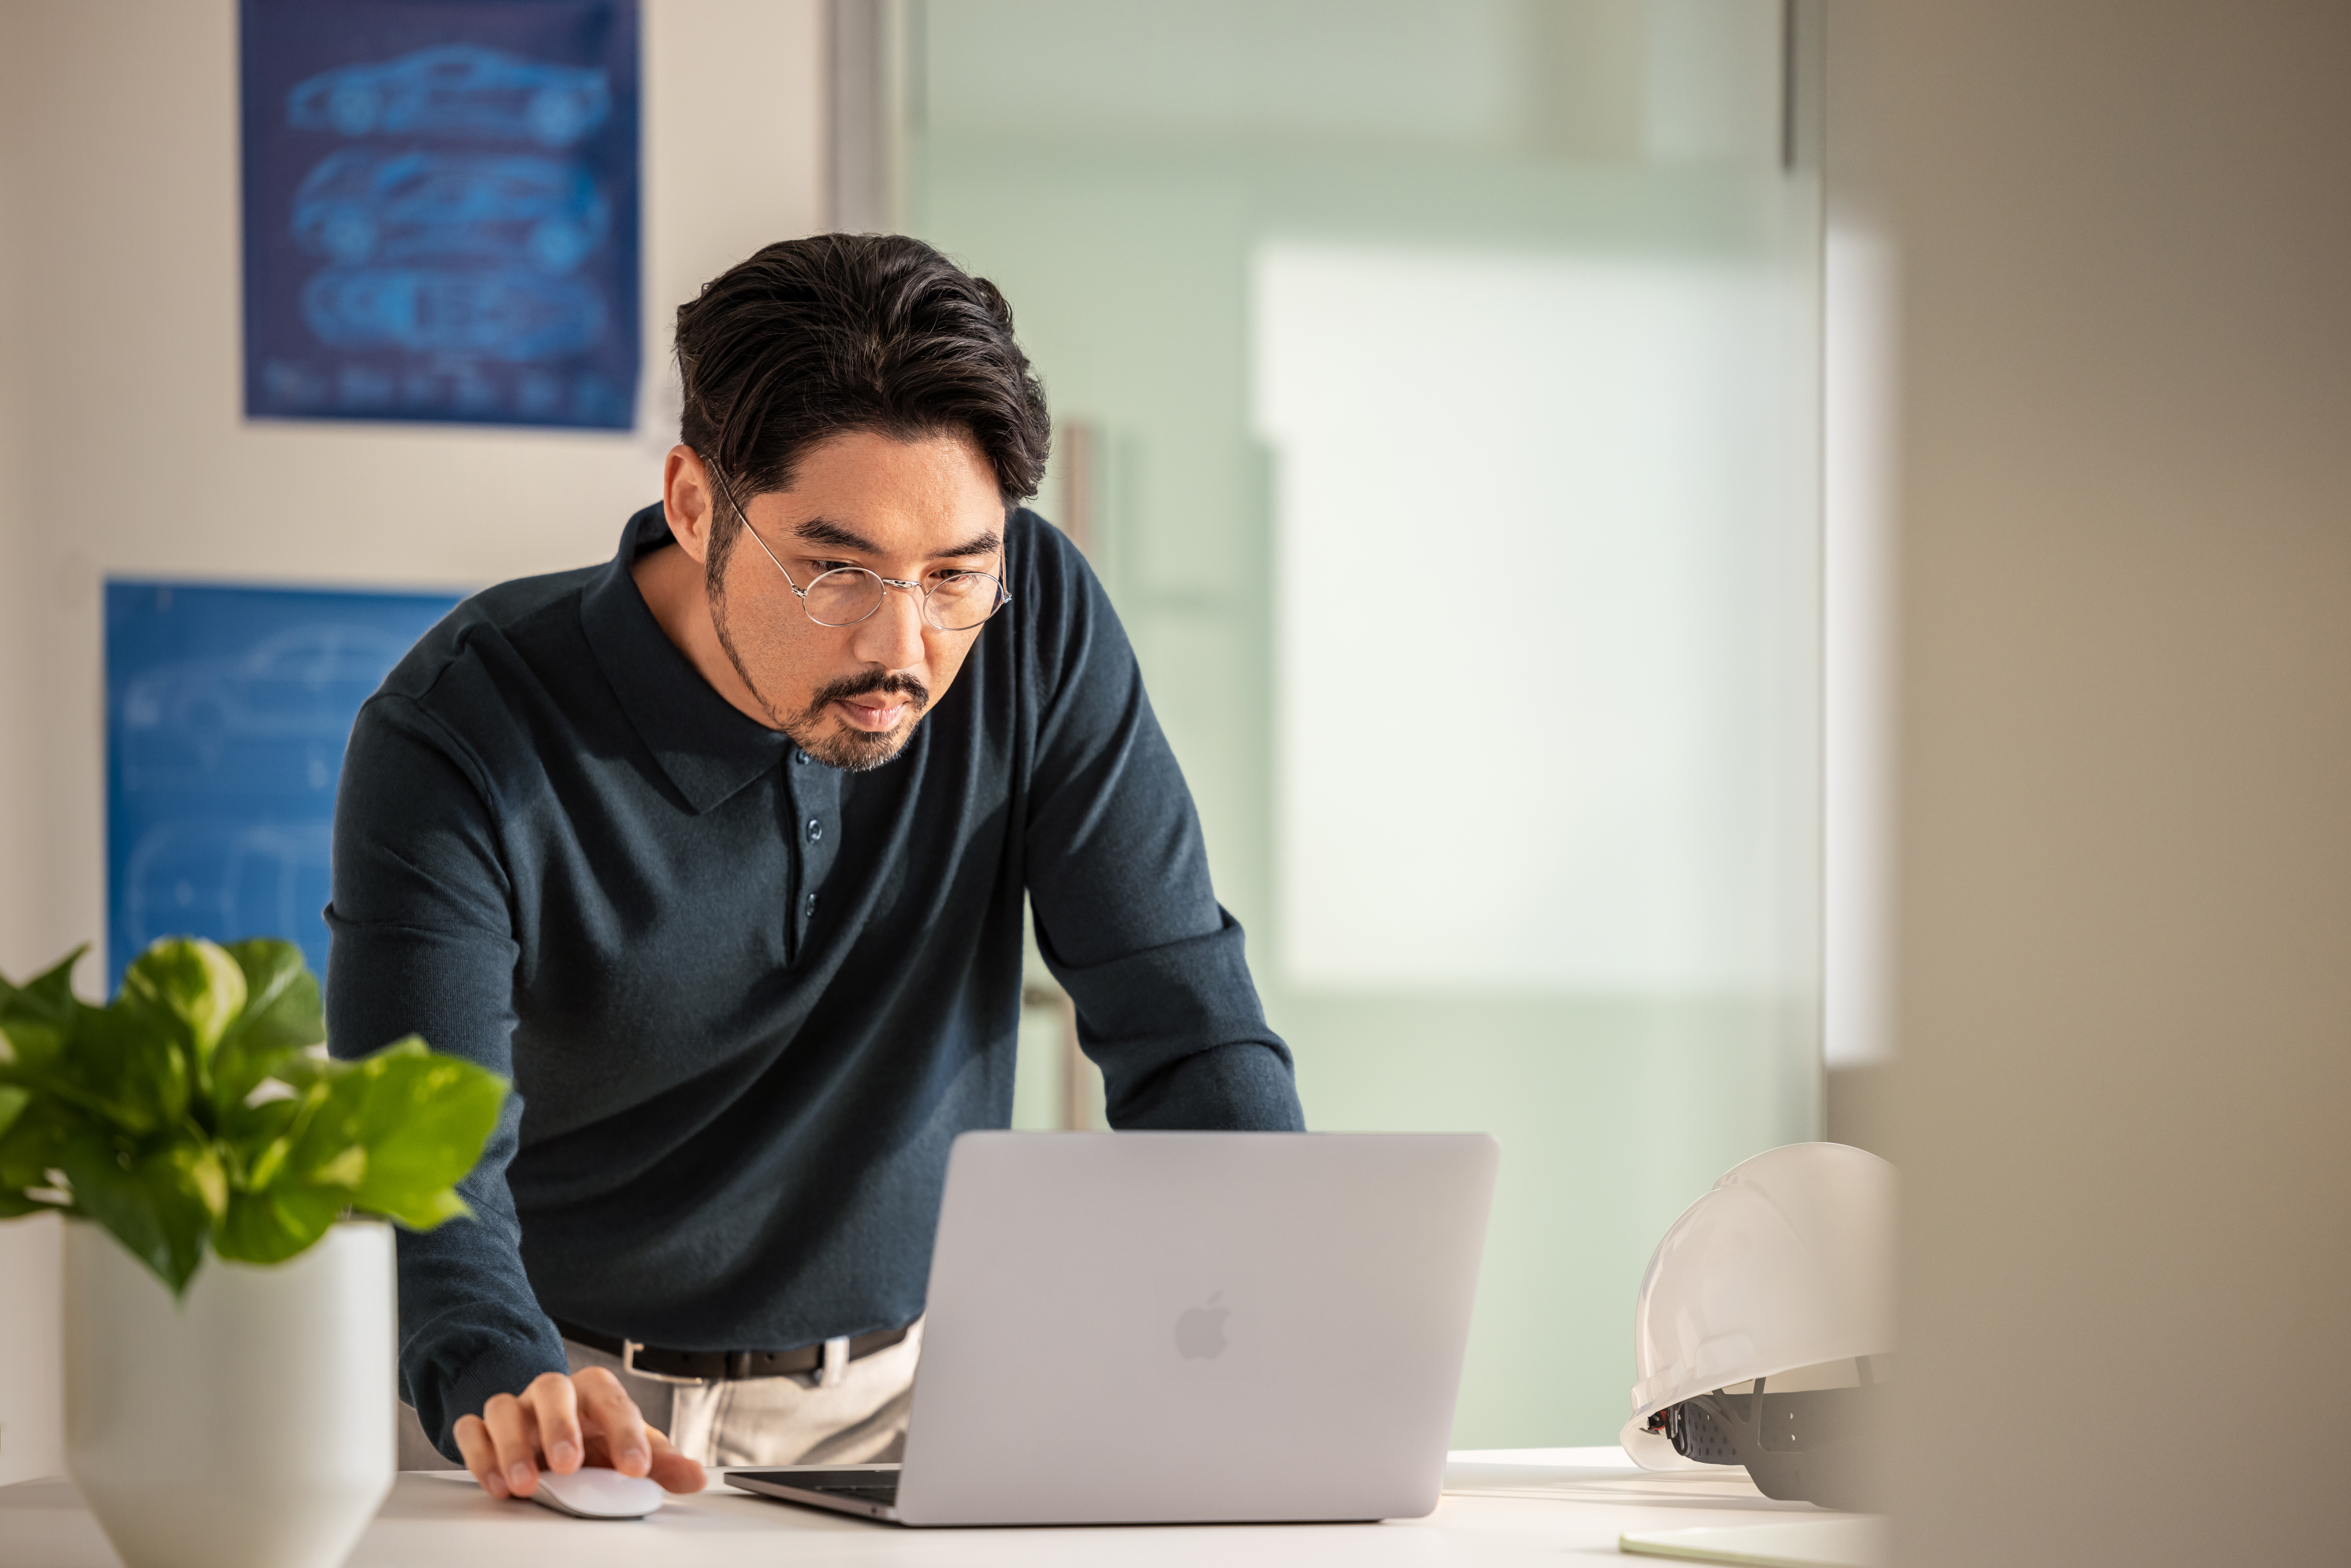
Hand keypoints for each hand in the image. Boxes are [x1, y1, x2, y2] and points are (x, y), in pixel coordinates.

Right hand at [453, 1367, 707, 1498]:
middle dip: (559, 1426)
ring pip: (504, 1407)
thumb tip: (696, 1477)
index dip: (625, 1431)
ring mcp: (515, 1410)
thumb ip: (662, 1463)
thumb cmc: (597, 1440)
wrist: (553, 1433)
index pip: (611, 1398)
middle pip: (551, 1389)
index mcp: (594, 1393)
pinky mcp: (483, 1429)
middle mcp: (552, 1395)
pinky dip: (479, 1454)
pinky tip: (494, 1484)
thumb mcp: (630, 1449)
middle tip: (569, 1465)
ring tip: (526, 1485)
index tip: (636, 1468)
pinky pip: (471, 1430)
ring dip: (512, 1446)